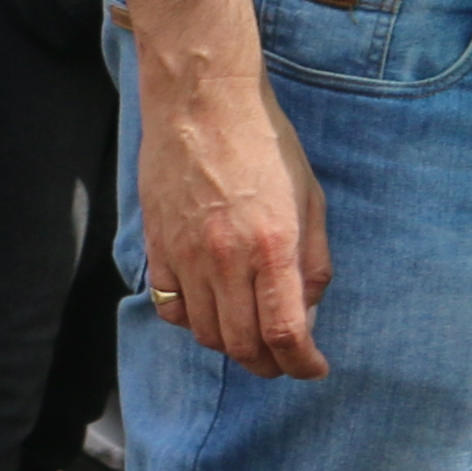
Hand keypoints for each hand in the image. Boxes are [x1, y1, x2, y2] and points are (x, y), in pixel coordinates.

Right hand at [133, 0, 331, 377]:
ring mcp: (186, 257)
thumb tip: (308, 311)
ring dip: (233, 347)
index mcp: (272, 245)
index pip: (285, 332)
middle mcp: (226, 260)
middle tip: (286, 362)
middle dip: (269, 364)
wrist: (202, 101)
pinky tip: (212, 312)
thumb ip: (312, 258)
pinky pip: (172, 310)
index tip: (314, 369)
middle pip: (243, 345)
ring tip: (253, 338)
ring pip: (205, 334)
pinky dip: (194, 324)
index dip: (302, 363)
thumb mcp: (310, 195)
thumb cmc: (265, 141)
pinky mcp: (157, 250)